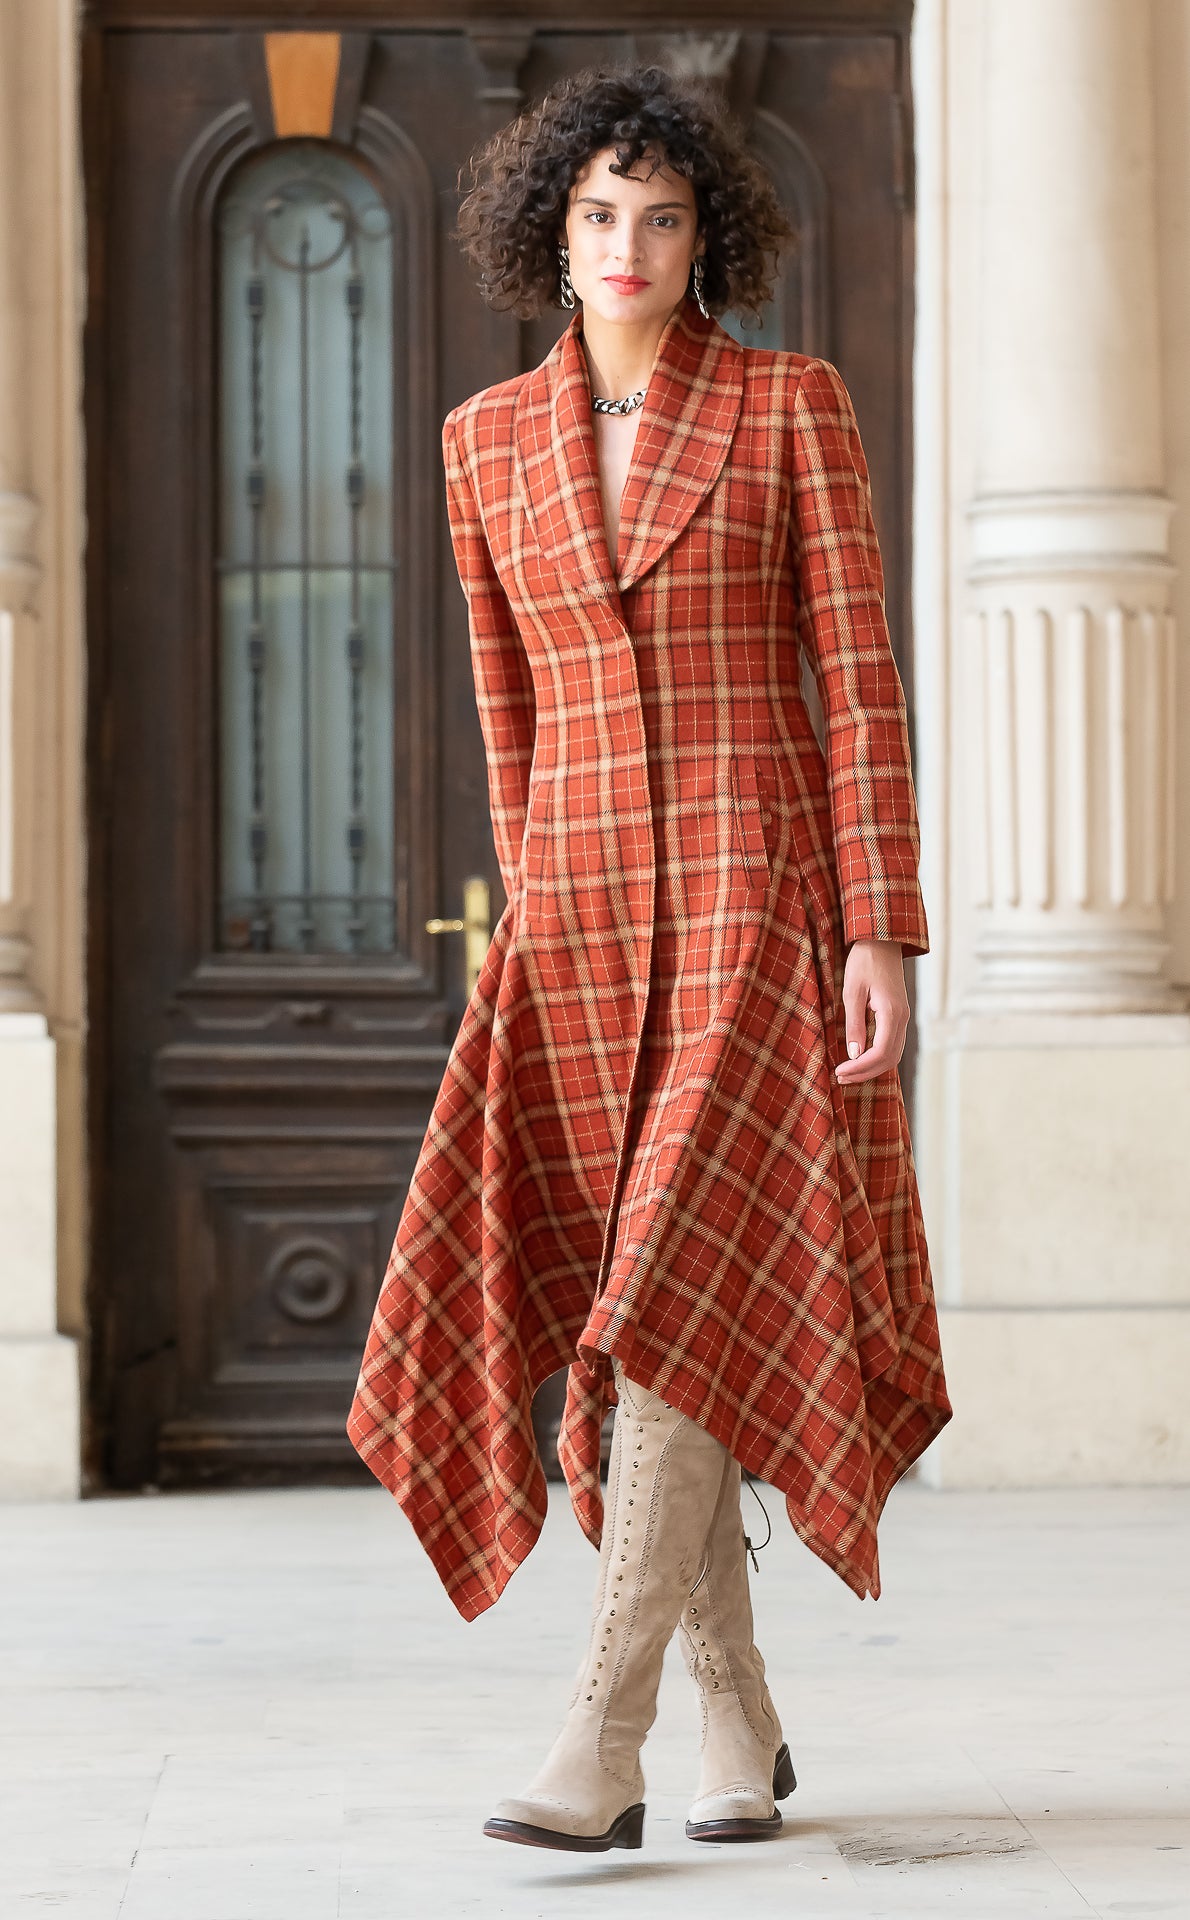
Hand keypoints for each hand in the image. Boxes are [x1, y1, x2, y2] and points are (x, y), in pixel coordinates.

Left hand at [834, 939, 908, 1083]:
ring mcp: (903, 1018)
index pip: (880, 1053)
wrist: (881, 941)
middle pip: (889, 1059)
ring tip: (848, 1072)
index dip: (860, 1067)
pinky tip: (860, 1058)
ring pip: (893, 1054)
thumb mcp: (852, 991)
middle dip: (865, 1072)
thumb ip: (854, 1023)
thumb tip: (854, 1053)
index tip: (840, 1071)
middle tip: (841, 1077)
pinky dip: (878, 1057)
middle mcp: (902, 1019)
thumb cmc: (864, 962)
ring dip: (872, 1067)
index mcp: (892, 1013)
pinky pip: (892, 1044)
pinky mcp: (899, 1016)